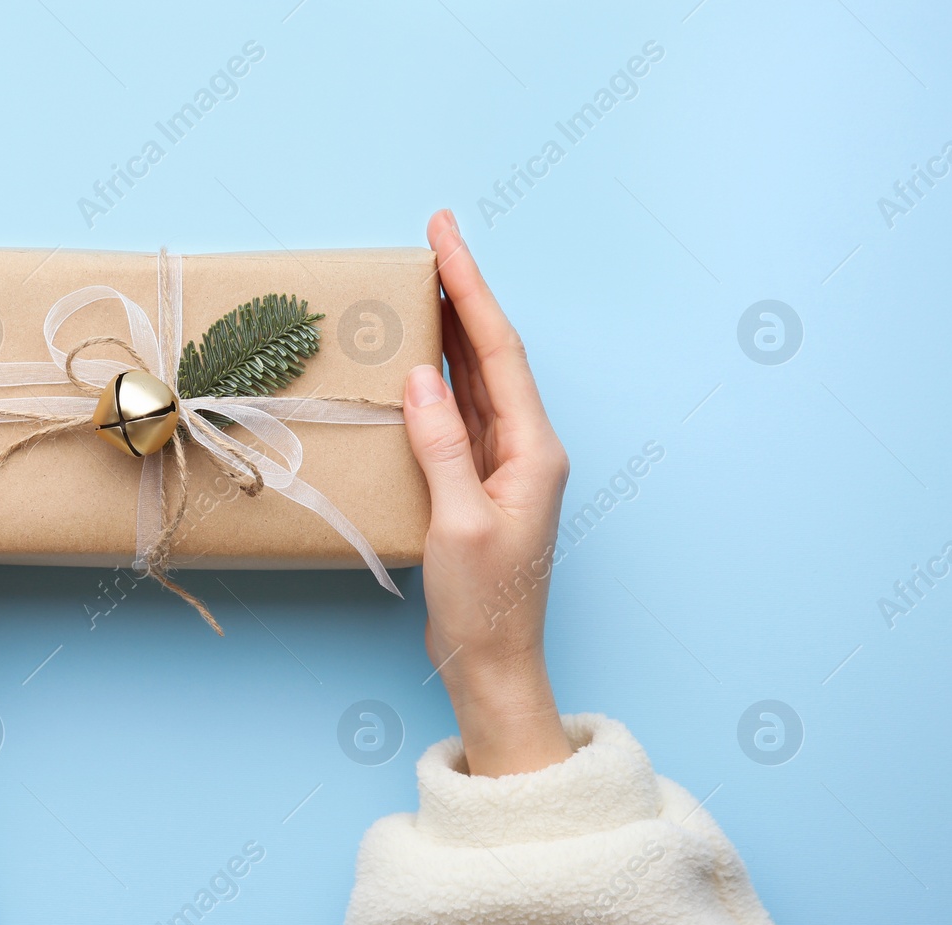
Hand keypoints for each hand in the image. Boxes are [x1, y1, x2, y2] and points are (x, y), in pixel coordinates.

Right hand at [403, 210, 572, 777]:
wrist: (491, 661)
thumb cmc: (484, 603)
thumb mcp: (458, 523)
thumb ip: (441, 446)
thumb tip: (422, 377)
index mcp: (533, 450)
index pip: (499, 351)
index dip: (471, 289)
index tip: (446, 236)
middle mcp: (525, 448)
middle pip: (492, 354)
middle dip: (464, 294)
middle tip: (434, 239)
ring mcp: (502, 465)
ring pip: (476, 380)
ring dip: (450, 331)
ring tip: (423, 283)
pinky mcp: (478, 483)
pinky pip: (460, 414)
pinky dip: (438, 379)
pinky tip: (418, 359)